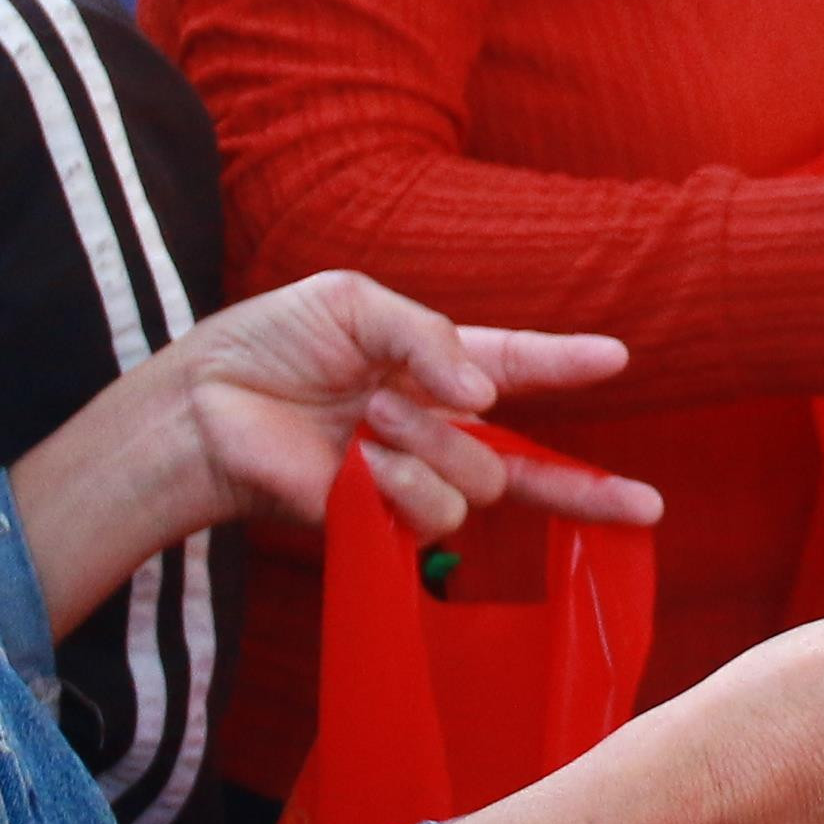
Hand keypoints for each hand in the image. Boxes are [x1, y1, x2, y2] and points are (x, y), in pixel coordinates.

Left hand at [172, 273, 660, 540]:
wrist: (206, 401)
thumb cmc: (271, 342)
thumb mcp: (353, 302)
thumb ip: (429, 336)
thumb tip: (486, 397)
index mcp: (435, 368)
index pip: (521, 366)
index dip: (569, 364)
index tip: (618, 356)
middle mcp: (436, 431)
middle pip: (522, 458)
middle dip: (474, 424)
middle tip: (389, 400)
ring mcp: (413, 481)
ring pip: (484, 483)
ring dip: (428, 443)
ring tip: (365, 419)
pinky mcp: (384, 521)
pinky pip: (439, 514)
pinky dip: (406, 482)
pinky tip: (363, 462)